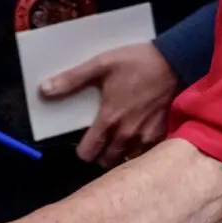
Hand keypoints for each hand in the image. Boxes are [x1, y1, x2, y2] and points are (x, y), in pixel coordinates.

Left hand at [45, 43, 179, 166]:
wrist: (176, 61)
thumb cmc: (137, 62)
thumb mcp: (101, 64)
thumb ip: (72, 79)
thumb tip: (45, 91)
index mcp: (109, 119)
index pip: (88, 152)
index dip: (84, 150)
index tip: (86, 141)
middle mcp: (127, 133)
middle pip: (107, 161)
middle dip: (102, 153)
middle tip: (104, 140)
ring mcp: (146, 136)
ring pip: (127, 159)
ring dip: (122, 153)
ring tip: (121, 140)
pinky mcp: (162, 134)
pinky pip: (147, 153)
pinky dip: (140, 149)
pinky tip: (140, 136)